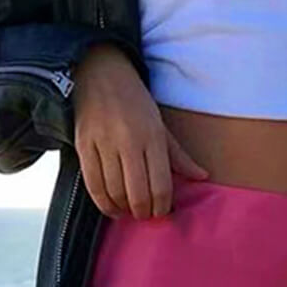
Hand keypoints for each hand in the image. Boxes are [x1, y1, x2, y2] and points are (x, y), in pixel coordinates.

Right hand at [73, 42, 208, 218]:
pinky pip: (94, 186)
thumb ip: (179, 155)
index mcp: (152, 136)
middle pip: (138, 194)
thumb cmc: (134, 102)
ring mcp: (104, 144)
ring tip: (130, 210)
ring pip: (115, 192)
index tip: (162, 212)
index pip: (160, 186)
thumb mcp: (160, 125)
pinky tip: (113, 208)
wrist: (99, 72)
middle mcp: (129, 141)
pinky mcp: (84, 147)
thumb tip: (202, 177)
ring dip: (124, 209)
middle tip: (146, 214)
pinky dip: (104, 204)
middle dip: (143, 212)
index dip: (162, 207)